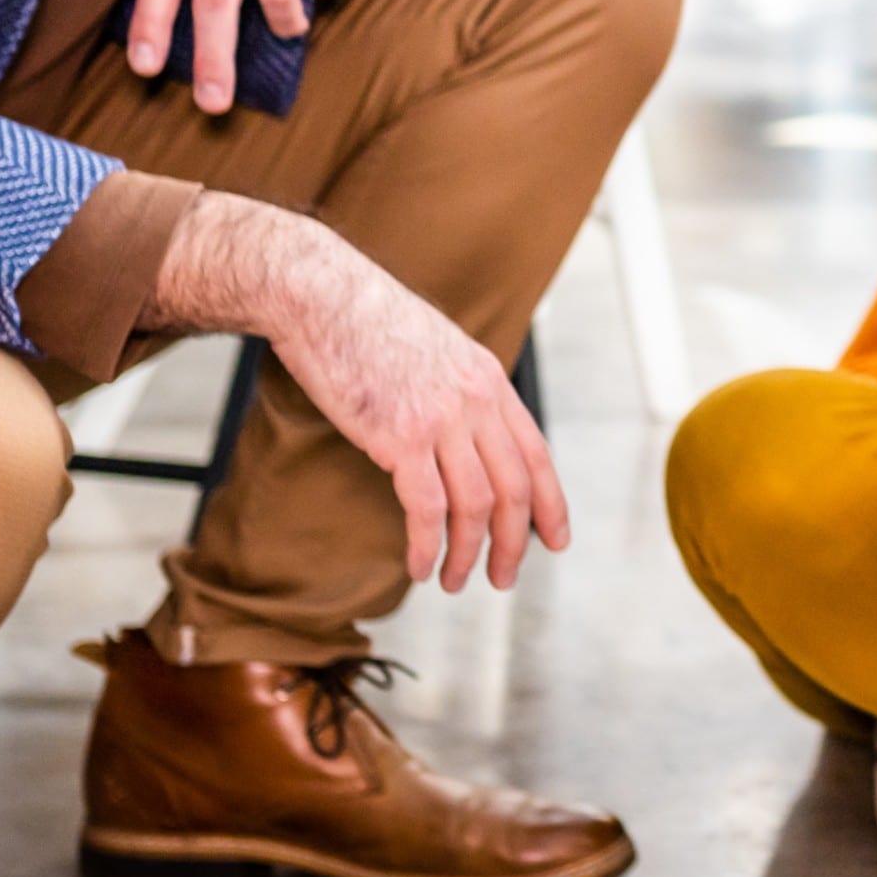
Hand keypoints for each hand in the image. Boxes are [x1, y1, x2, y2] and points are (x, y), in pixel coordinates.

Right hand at [158, 197, 567, 593]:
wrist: (322, 296)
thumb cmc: (368, 323)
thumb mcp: (437, 350)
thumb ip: (460, 392)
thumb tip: (465, 434)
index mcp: (489, 382)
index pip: (536, 454)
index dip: (550, 504)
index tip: (554, 540)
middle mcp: (476, 402)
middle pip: (515, 490)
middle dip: (515, 544)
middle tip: (503, 578)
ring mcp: (441, 420)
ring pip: (477, 505)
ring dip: (469, 554)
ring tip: (452, 581)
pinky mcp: (398, 436)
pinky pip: (426, 508)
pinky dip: (427, 545)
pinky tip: (419, 566)